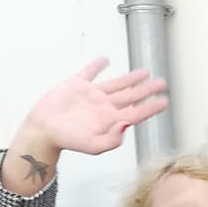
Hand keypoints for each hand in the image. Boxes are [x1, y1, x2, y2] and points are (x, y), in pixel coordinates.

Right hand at [3, 60, 168, 193]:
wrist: (42, 130)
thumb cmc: (66, 140)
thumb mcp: (92, 146)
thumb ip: (112, 140)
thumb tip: (127, 126)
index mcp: (110, 121)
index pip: (137, 113)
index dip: (152, 107)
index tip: (165, 101)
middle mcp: (104, 107)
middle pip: (131, 97)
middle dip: (147, 90)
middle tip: (162, 83)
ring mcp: (91, 96)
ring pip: (116, 84)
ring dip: (130, 78)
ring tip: (145, 73)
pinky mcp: (76, 85)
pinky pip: (89, 72)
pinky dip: (97, 65)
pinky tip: (106, 60)